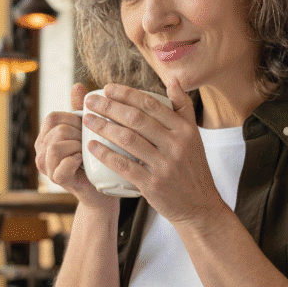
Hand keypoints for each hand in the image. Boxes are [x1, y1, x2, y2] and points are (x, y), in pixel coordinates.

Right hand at [35, 83, 119, 210]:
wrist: (101, 189)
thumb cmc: (93, 158)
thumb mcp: (87, 130)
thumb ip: (80, 110)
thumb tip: (77, 85)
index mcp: (46, 137)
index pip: (53, 117)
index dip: (73, 120)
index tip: (86, 130)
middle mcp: (42, 151)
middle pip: (56, 130)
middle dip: (78, 133)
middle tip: (89, 143)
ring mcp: (48, 167)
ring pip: (56, 147)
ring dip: (76, 147)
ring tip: (86, 152)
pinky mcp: (58, 181)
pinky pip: (61, 166)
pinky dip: (75, 161)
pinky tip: (84, 161)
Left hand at [82, 79, 224, 226]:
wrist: (199, 206)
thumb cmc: (192, 168)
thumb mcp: (194, 136)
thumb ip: (182, 107)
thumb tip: (173, 80)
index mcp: (184, 130)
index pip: (151, 104)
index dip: (126, 94)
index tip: (107, 88)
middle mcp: (176, 145)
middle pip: (136, 119)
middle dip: (109, 107)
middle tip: (90, 102)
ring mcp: (164, 165)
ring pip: (127, 139)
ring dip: (103, 127)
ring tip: (87, 120)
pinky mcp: (152, 185)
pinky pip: (124, 165)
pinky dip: (105, 154)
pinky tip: (92, 146)